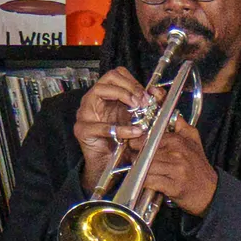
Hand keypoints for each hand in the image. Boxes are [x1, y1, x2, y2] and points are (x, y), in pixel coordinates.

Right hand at [73, 67, 151, 193]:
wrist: (108, 166)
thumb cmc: (120, 142)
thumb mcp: (135, 120)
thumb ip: (143, 107)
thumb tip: (157, 93)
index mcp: (105, 96)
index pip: (117, 74)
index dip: (133, 81)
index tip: (146, 94)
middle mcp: (93, 100)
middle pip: (108, 77)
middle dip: (129, 86)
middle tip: (142, 100)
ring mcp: (85, 113)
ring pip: (99, 91)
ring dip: (122, 96)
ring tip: (137, 108)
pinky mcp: (83, 130)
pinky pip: (100, 125)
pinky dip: (120, 128)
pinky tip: (134, 132)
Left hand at [135, 115, 220, 216]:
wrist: (210, 191)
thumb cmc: (199, 167)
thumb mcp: (194, 141)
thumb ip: (182, 126)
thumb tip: (173, 114)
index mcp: (178, 141)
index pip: (149, 138)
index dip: (137, 142)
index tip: (132, 146)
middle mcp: (177, 154)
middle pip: (145, 152)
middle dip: (134, 157)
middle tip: (131, 160)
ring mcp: (176, 170)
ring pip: (146, 166)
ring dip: (138, 170)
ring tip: (137, 170)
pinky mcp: (173, 186)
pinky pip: (151, 181)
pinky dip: (144, 182)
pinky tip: (144, 181)